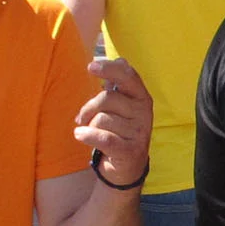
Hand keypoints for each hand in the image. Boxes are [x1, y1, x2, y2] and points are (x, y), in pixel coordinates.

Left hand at [77, 58, 152, 183]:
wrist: (128, 166)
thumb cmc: (119, 130)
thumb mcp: (120, 106)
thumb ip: (116, 84)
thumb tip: (115, 59)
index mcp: (141, 97)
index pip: (127, 76)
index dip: (109, 69)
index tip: (91, 67)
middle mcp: (144, 112)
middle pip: (107, 98)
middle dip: (89, 108)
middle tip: (83, 118)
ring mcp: (139, 132)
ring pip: (101, 120)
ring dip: (90, 127)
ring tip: (93, 133)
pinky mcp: (130, 150)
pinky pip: (104, 137)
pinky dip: (88, 135)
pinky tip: (80, 135)